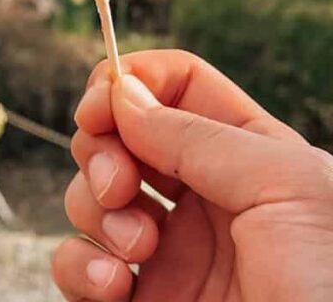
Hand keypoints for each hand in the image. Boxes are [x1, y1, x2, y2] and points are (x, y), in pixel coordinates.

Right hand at [53, 49, 332, 300]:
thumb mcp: (284, 186)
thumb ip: (197, 135)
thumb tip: (122, 94)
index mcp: (248, 154)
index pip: (176, 85)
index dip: (130, 81)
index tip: (101, 105)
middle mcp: (204, 197)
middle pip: (120, 134)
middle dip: (101, 148)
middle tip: (119, 183)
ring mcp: (170, 254)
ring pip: (92, 197)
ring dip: (93, 210)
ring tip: (133, 247)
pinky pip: (79, 269)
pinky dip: (79, 268)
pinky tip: (114, 286)